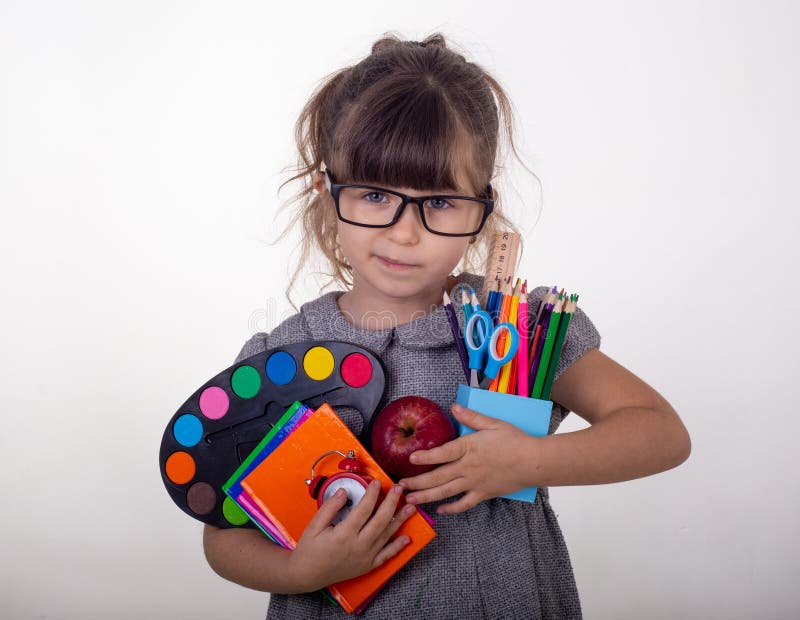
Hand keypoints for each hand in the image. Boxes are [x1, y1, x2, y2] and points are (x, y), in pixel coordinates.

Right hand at [287, 480, 415, 591]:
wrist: (307, 575)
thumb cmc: (309, 549)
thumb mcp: (314, 525)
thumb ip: (330, 507)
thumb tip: (344, 491)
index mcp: (344, 534)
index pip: (364, 509)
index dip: (372, 493)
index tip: (376, 482)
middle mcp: (358, 546)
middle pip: (381, 520)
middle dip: (391, 502)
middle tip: (399, 489)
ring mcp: (365, 557)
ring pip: (386, 535)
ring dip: (400, 520)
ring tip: (411, 507)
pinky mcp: (367, 566)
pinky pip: (386, 555)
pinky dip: (397, 547)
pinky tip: (406, 538)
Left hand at [398, 403, 539, 513]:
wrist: (534, 462)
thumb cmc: (515, 440)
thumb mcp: (493, 423)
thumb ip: (471, 417)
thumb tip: (454, 406)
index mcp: (469, 447)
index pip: (442, 453)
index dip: (425, 457)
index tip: (410, 460)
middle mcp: (468, 467)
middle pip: (438, 476)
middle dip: (417, 482)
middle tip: (401, 485)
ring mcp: (475, 483)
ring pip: (446, 492)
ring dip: (427, 496)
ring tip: (411, 500)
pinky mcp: (483, 494)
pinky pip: (464, 504)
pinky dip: (451, 509)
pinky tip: (440, 511)